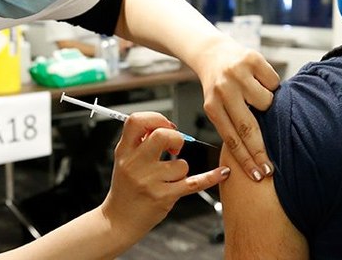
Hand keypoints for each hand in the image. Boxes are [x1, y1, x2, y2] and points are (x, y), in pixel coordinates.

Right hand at [101, 112, 229, 240]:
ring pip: (181, 164)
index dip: (155, 119)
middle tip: (175, 147)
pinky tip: (222, 172)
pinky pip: (193, 183)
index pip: (136, 121)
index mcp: (124, 151)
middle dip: (175, 137)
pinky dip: (210, 177)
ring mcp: (149, 182)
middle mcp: (135, 165)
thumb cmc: (125, 190)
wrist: (119, 221)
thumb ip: (140, 142)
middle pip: (161, 136)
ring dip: (181, 169)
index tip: (164, 127)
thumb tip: (165, 126)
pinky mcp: (164, 197)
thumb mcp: (124, 161)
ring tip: (169, 179)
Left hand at [189, 37, 279, 181]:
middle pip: (249, 128)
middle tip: (270, 169)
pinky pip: (273, 81)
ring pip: (266, 102)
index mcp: (212, 106)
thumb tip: (255, 152)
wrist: (211, 52)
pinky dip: (270, 83)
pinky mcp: (252, 59)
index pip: (232, 139)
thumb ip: (231, 123)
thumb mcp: (215, 105)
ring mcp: (238, 75)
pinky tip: (259, 79)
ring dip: (267, 103)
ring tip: (255, 94)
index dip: (246, 160)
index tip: (258, 175)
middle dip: (260, 151)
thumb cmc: (217, 85)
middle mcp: (224, 91)